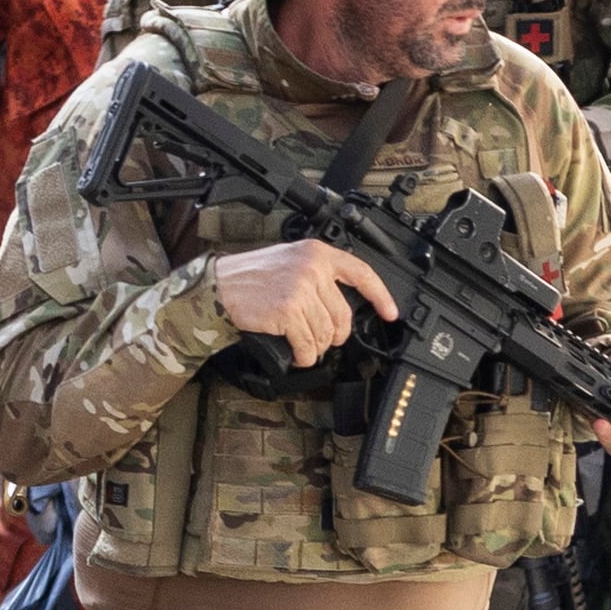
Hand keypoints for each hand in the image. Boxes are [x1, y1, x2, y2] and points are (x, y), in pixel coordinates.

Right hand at [210, 241, 398, 366]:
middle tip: (322, 339)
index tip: (391, 313)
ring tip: (300, 344)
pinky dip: (303, 356)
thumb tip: (343, 304)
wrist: (219, 287)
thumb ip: (319, 274)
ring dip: (314, 348)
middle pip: (342, 315)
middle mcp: (312, 268)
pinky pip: (308, 345)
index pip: (361, 273)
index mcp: (317, 253)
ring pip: (326, 334)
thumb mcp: (291, 261)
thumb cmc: (252, 278)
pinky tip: (294, 353)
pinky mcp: (288, 311)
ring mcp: (300, 289)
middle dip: (335, 336)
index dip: (381, 296)